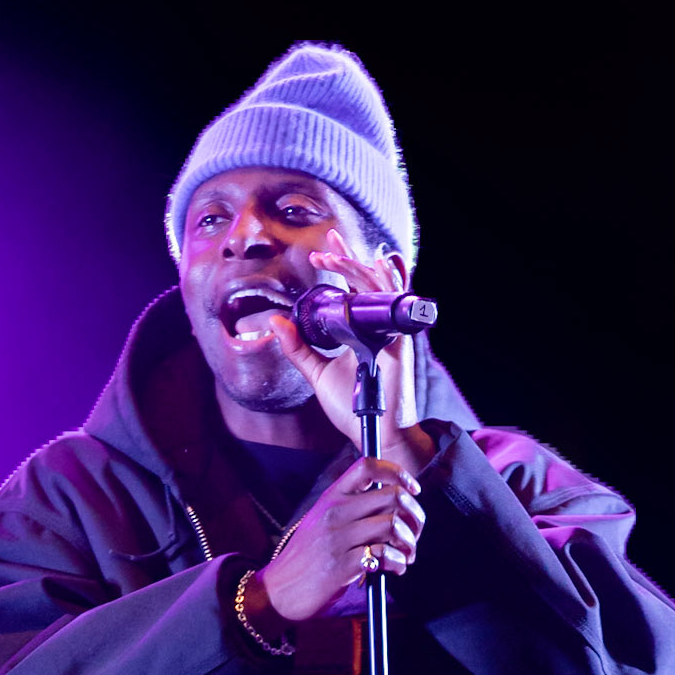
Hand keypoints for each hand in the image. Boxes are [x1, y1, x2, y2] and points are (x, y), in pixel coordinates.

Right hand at [259, 454, 424, 622]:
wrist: (278, 591)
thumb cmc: (307, 559)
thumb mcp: (322, 522)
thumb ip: (352, 510)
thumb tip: (394, 506)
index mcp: (331, 497)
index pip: (367, 466)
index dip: (398, 473)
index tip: (413, 489)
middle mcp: (335, 512)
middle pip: (392, 495)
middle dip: (415, 515)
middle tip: (414, 534)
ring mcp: (338, 538)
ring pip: (393, 524)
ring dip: (410, 543)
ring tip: (406, 556)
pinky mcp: (342, 565)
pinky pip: (385, 555)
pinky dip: (399, 562)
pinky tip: (395, 569)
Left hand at [266, 231, 436, 478]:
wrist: (376, 432)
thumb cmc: (353, 406)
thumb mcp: (317, 374)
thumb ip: (297, 349)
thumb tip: (275, 322)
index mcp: (362, 329)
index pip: (353, 288)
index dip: (342, 264)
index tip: (321, 251)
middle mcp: (378, 325)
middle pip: (366, 280)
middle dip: (347, 256)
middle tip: (326, 241)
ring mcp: (390, 331)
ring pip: (379, 285)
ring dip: (357, 267)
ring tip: (334, 255)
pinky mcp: (399, 340)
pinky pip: (395, 303)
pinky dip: (389, 281)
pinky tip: (379, 263)